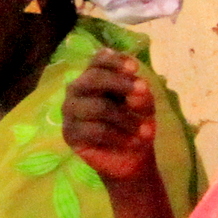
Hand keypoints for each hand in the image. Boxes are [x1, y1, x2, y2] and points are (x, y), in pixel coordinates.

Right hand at [60, 49, 156, 188]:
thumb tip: (136, 93)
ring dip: (127, 118)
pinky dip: (119, 136)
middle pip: (94, 78)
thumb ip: (140, 95)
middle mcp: (77, 89)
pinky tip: (132, 141)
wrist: (130, 157)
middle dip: (121, 84)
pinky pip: (95, 130)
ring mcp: (70, 111)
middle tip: (144, 93)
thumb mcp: (144, 105)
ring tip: (147, 131)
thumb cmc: (135, 123)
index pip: (98, 60)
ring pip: (98, 107)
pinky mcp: (69, 134)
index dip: (115, 61)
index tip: (134, 69)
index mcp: (94, 76)